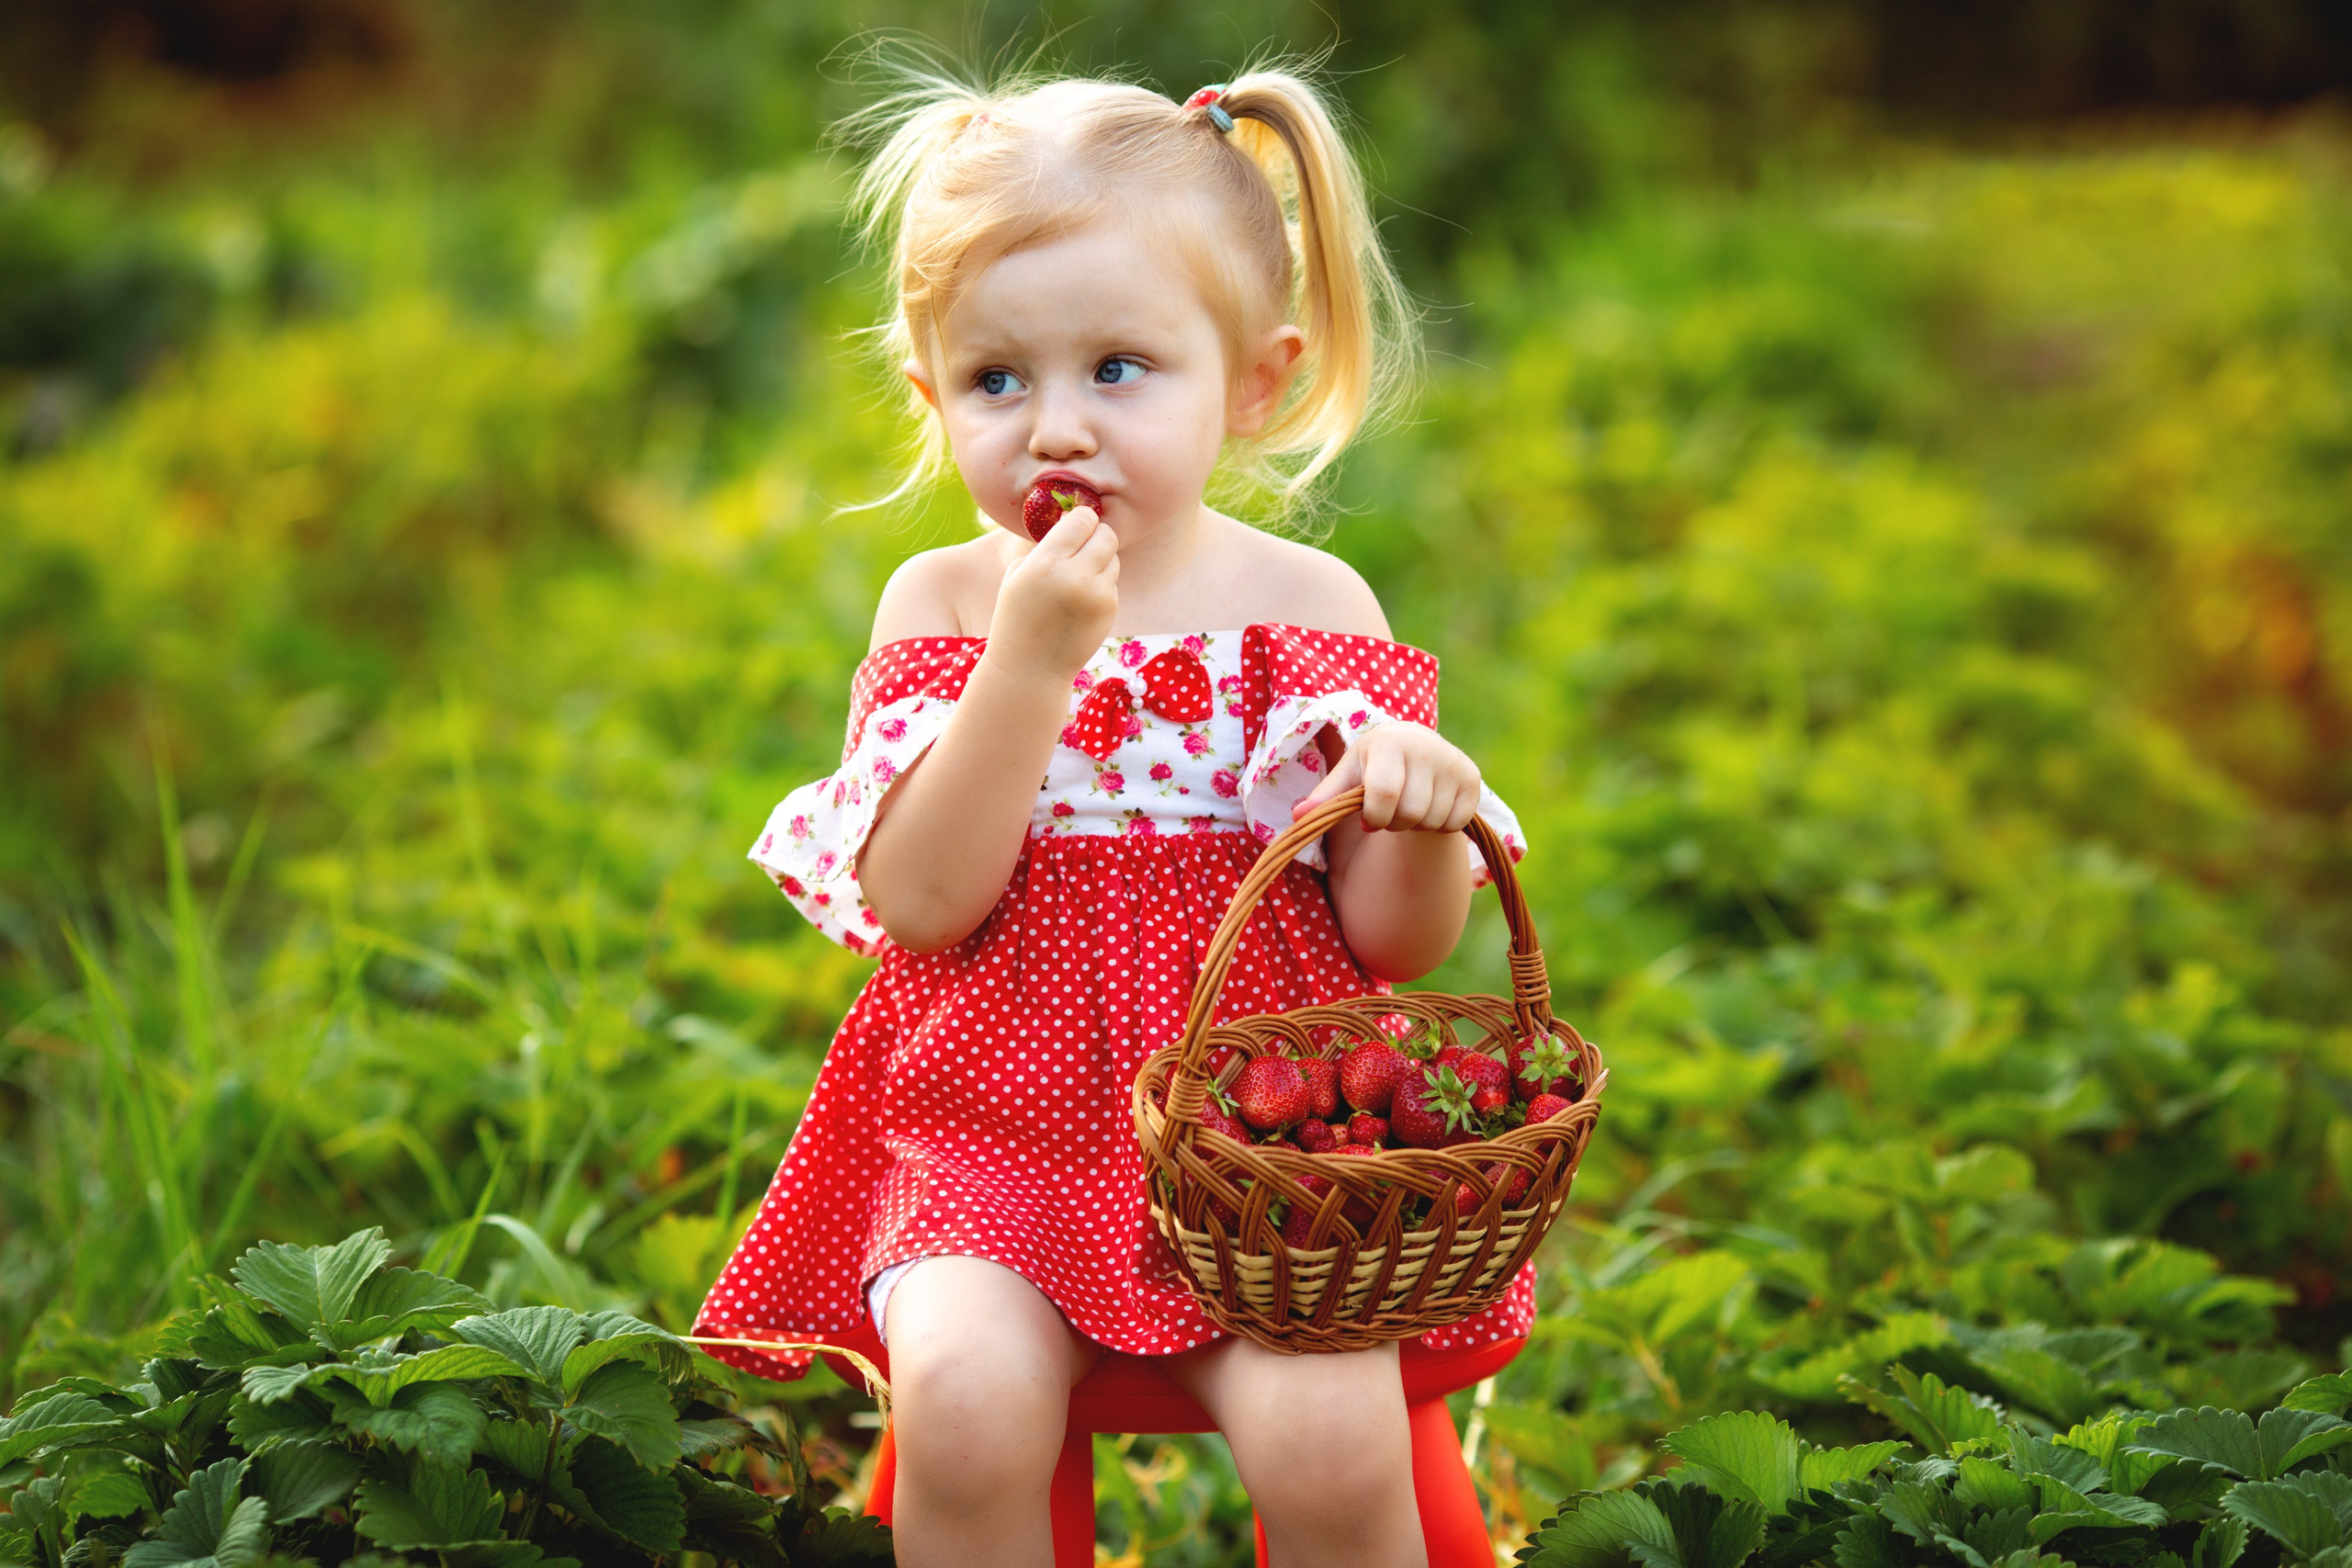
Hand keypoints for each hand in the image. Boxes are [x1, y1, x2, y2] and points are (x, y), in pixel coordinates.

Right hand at [985, 506, 1118, 684]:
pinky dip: (1101, 586)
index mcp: (1046, 563)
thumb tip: (1074, 519)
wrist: (1030, 668)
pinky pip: (1112, 583)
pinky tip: (1081, 602)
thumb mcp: (1018, 574)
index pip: (1082, 519)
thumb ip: (1046, 547)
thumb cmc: (1017, 616)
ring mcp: (1096, 595)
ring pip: (1113, 558)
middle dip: (1096, 536)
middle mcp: (1074, 576)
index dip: (1081, 519)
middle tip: (1084, 546)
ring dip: (1100, 561)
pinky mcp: (1109, 610)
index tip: (1075, 525)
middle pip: (1107, 535)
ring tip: (1078, 579)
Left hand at [1295, 722, 1481, 831]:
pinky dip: (1440, 826)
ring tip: (1409, 806)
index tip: (1367, 818)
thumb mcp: (1349, 774)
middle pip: (1409, 813)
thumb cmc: (1374, 763)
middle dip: (1394, 823)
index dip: (1374, 817)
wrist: (1415, 745)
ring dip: (1416, 825)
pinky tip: (1431, 807)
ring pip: (1433, 821)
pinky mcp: (1472, 778)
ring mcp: (1453, 762)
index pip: (1384, 794)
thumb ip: (1326, 796)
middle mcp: (1427, 747)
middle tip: (1389, 812)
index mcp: (1390, 742)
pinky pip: (1455, 823)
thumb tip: (1298, 817)